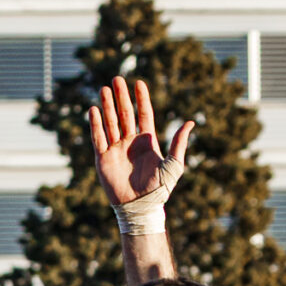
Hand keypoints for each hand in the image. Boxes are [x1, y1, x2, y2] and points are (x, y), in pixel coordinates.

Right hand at [87, 76, 190, 212]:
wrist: (140, 207)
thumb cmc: (159, 189)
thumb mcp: (174, 165)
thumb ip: (179, 143)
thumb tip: (190, 122)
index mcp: (147, 142)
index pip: (143, 114)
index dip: (141, 99)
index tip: (139, 82)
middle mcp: (130, 142)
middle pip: (124, 114)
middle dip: (121, 96)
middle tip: (117, 79)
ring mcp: (115, 149)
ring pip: (110, 122)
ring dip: (107, 105)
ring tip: (104, 89)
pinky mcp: (103, 159)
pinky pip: (98, 138)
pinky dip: (96, 124)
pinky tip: (94, 110)